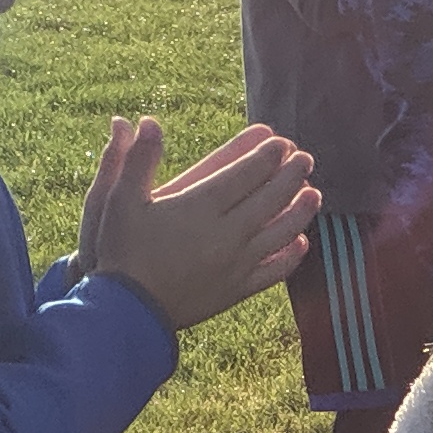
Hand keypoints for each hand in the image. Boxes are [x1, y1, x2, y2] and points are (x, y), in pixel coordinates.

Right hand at [82, 118, 318, 329]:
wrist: (127, 311)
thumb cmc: (120, 250)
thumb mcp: (118, 200)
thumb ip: (138, 159)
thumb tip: (148, 121)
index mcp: (199, 206)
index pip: (245, 173)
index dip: (266, 155)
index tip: (282, 142)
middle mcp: (226, 233)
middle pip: (270, 198)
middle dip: (291, 175)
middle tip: (305, 158)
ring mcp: (236, 264)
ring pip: (281, 232)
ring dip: (301, 210)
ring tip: (315, 193)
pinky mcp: (237, 290)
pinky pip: (274, 271)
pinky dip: (292, 255)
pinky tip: (301, 242)